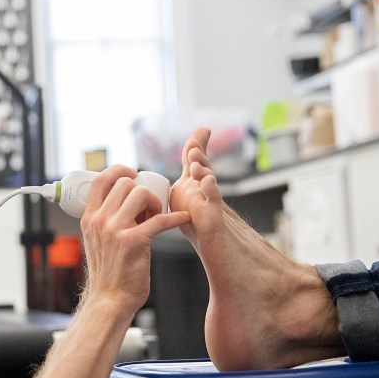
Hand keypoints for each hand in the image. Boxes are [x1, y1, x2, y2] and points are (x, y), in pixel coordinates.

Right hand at [79, 166, 190, 312]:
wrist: (110, 300)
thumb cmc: (109, 273)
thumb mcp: (96, 242)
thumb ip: (104, 222)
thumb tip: (122, 203)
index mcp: (88, 218)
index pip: (99, 180)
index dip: (118, 170)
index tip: (133, 173)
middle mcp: (99, 221)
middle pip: (125, 184)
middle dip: (142, 190)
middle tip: (150, 207)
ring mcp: (115, 230)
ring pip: (141, 194)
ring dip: (156, 202)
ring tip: (158, 217)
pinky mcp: (135, 241)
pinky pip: (160, 219)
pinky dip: (177, 217)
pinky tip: (184, 219)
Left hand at [169, 127, 214, 244]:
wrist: (214, 248)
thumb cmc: (197, 224)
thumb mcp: (181, 200)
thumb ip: (177, 183)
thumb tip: (165, 174)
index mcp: (192, 184)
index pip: (194, 160)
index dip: (197, 144)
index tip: (203, 129)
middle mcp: (203, 190)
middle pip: (201, 166)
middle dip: (197, 152)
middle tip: (195, 141)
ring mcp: (209, 203)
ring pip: (208, 180)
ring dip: (202, 167)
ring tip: (194, 160)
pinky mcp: (214, 218)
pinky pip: (213, 202)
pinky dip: (211, 191)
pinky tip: (207, 182)